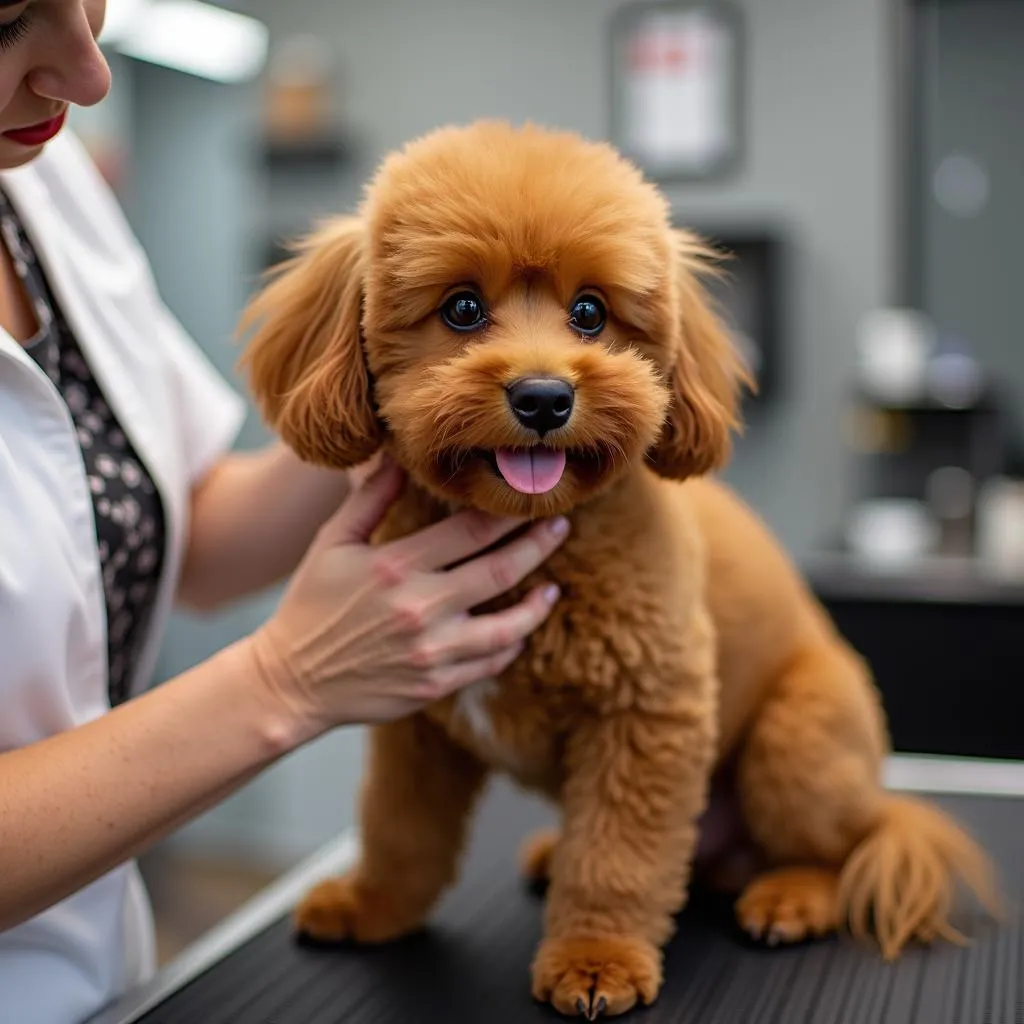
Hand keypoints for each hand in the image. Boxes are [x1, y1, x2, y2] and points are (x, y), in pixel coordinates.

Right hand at [246, 455, 567, 741]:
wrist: (291, 682)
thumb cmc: (310, 604)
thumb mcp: (333, 543)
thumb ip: (370, 499)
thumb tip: (398, 455)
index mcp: (395, 566)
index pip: (469, 531)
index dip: (506, 513)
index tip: (529, 499)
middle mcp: (420, 609)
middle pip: (499, 571)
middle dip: (537, 545)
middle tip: (559, 526)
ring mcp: (431, 652)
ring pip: (506, 627)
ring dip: (536, 606)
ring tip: (552, 589)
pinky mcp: (435, 685)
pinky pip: (488, 664)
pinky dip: (510, 645)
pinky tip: (519, 631)